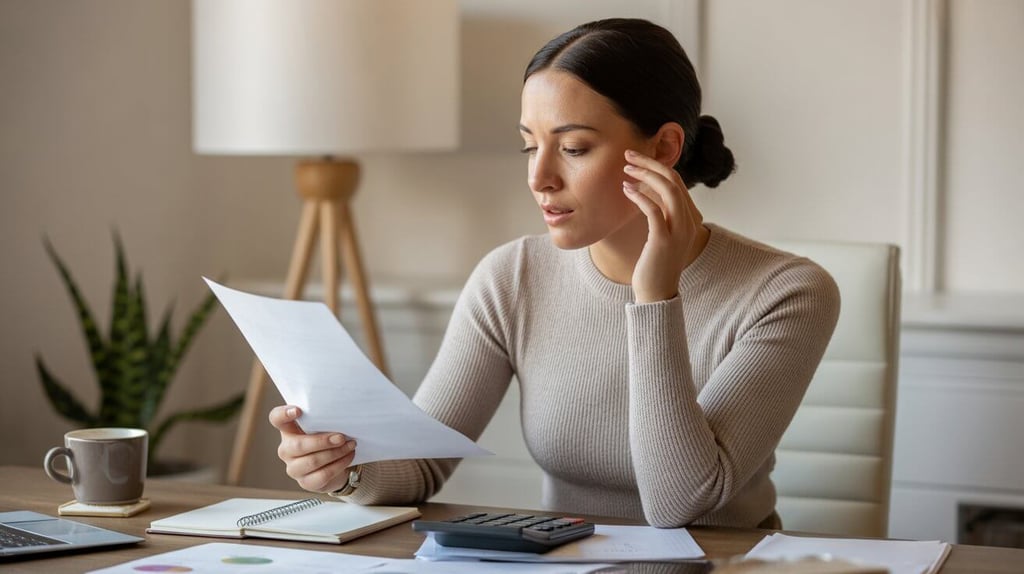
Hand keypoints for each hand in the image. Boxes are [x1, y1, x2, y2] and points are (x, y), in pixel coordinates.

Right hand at [269, 405, 356, 492]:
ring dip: (336, 452)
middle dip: (323, 441)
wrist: (335, 466)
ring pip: (313, 461)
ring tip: (350, 445)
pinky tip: (348, 456)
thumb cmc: (326, 441)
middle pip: (298, 445)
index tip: (298, 411)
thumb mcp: (323, 427)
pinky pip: (323, 474)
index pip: (276, 419)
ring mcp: (294, 468)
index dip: (283, 414)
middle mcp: (287, 449)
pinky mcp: (305, 482)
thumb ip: (323, 419)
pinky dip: (339, 464)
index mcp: (288, 431)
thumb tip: (340, 412)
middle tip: (341, 437)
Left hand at [622, 149, 703, 302]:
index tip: (636, 160)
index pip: (677, 183)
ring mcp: (678, 231)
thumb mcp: (661, 235)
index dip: (658, 167)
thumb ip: (660, 214)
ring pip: (668, 191)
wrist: (657, 293)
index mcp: (690, 218)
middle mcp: (689, 222)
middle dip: (650, 164)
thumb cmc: (654, 264)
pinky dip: (640, 197)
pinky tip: (627, 190)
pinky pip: (653, 211)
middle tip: (628, 155)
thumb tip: (644, 191)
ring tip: (626, 169)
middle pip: (674, 181)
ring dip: (646, 175)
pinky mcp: (663, 240)